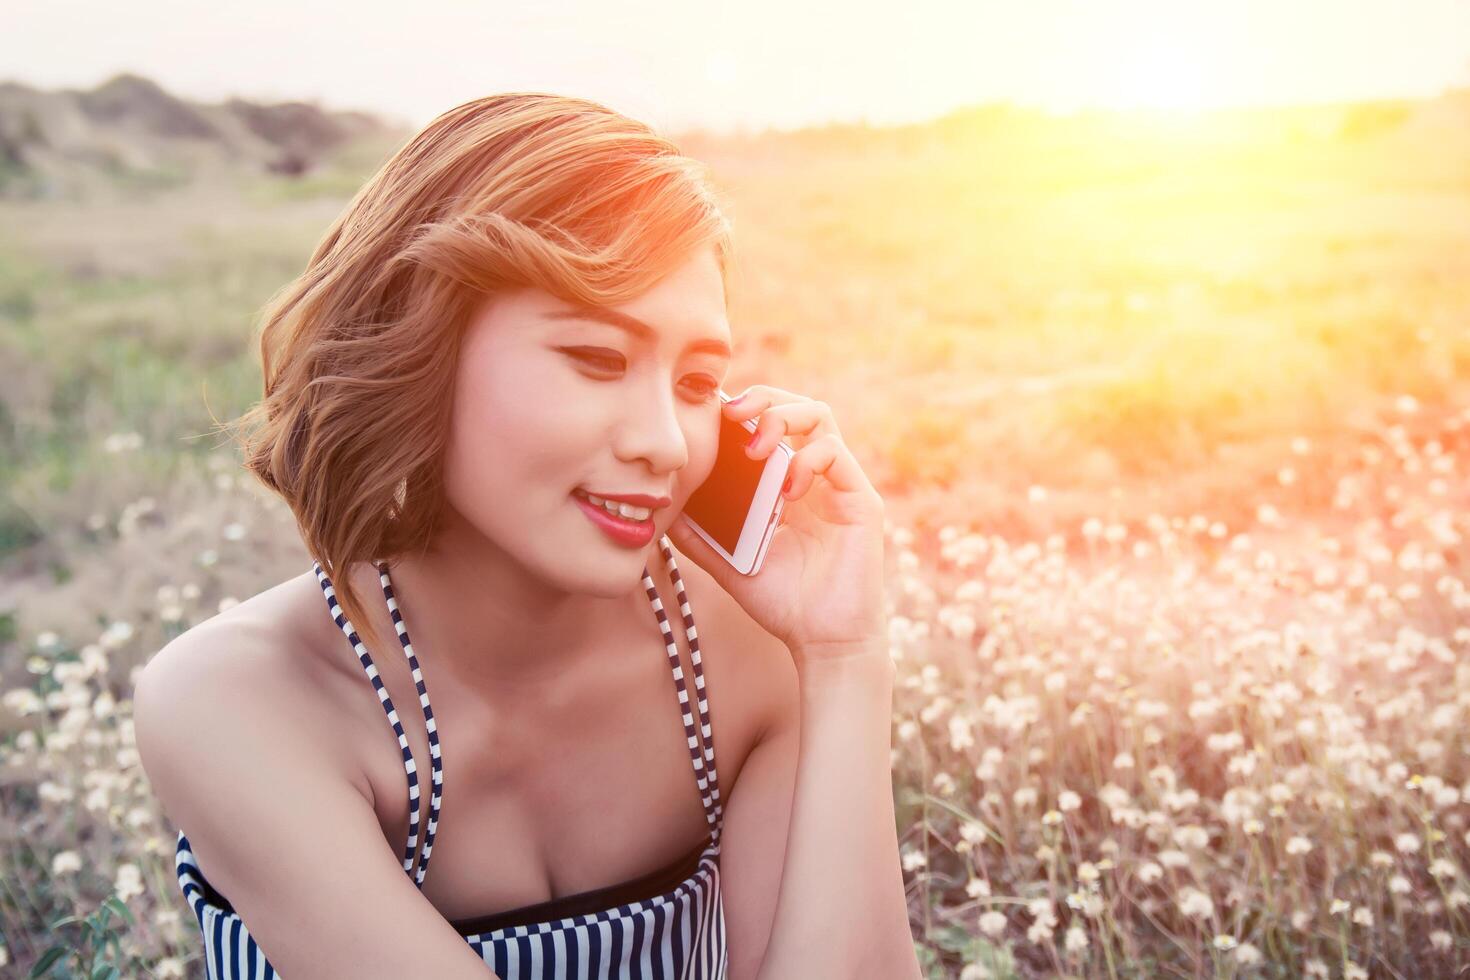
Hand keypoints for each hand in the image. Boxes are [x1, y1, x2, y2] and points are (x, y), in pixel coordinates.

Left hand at [665, 385, 887, 664]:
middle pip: (796, 407)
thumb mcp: (728, 563)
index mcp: (785, 482)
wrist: (821, 640)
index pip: (768, 422)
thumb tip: (662, 513)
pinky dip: (808, 460)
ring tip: (755, 446)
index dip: (743, 407)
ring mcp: (839, 484)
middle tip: (731, 412)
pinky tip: (788, 489)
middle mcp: (815, 475)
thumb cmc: (781, 601)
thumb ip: (700, 536)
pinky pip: (837, 455)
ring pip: (820, 417)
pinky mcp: (861, 499)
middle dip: (763, 398)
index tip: (709, 412)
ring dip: (784, 418)